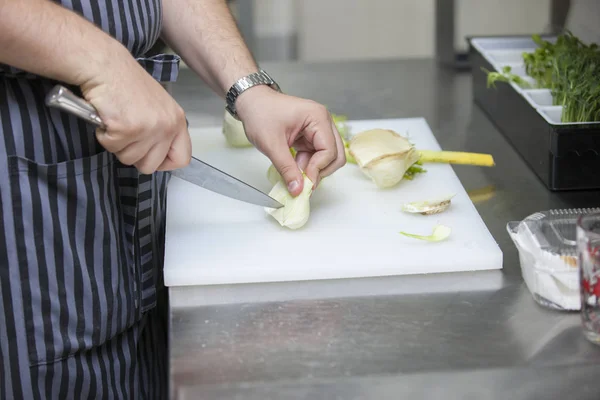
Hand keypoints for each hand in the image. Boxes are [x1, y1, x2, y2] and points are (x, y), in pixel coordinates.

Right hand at [80, 49, 190, 173]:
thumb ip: (162, 130)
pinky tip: (108, 117)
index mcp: (177, 121)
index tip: (151, 156)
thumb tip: (156, 154)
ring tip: (117, 120)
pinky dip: (104, 135)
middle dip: (134, 155)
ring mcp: (149, 129)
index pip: (182, 158)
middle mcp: (167, 126)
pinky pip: (111, 146)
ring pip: (129, 159)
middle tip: (126, 133)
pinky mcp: (127, 129)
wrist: (105, 66)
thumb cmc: (126, 83)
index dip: (164, 163)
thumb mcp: (157, 107)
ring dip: (117, 143)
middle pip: (150, 166)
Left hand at [236, 86, 345, 195]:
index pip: (329, 150)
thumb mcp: (271, 144)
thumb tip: (297, 189)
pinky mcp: (311, 137)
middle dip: (320, 170)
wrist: (251, 102)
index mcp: (317, 117)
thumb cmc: (260, 114)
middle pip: (336, 155)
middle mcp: (323, 122)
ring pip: (328, 158)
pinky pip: (317, 156)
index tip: (303, 182)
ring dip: (313, 168)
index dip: (317, 169)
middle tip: (302, 180)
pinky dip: (308, 165)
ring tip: (294, 169)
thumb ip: (286, 169)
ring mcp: (318, 129)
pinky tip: (293, 165)